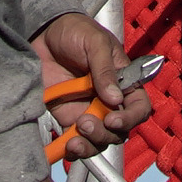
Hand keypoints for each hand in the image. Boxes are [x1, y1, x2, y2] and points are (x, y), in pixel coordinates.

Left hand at [31, 11, 148, 158]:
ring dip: (89, 146)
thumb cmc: (76, 31)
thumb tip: (114, 98)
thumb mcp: (94, 42)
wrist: (43, 33)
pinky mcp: (68, 119)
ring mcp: (89, 112)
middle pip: (118, 131)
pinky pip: (76, 141)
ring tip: (73, 140)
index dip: (130, 118)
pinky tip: (65, 148)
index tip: (112, 119)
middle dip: (104, 134)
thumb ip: (104, 69)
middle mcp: (109, 101)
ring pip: (99, 141)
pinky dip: (72, 150)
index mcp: (124, 82)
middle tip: (84, 122)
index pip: (138, 107)